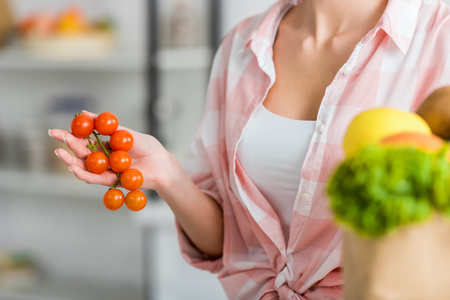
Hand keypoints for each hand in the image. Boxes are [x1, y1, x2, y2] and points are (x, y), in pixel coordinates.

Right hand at [49, 111, 179, 191]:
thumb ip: (106, 125)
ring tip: (60, 153)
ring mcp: (107, 170)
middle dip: (68, 145)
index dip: (71, 136)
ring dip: (71, 161)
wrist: (162, 164)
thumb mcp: (126, 132)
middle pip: (82, 153)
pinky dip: (84, 174)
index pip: (85, 141)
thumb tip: (84, 113)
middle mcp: (104, 159)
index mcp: (107, 146)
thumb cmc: (149, 148)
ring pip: (85, 167)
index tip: (58, 130)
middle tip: (57, 138)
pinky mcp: (112, 181)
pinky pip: (96, 179)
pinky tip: (74, 169)